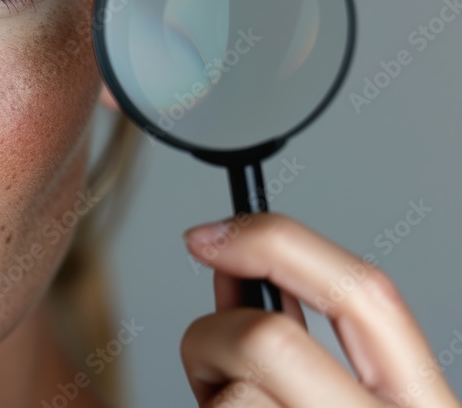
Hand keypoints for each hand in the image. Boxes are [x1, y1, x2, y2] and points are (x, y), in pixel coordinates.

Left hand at [178, 212, 460, 406]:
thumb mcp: (329, 391)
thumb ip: (294, 331)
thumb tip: (231, 262)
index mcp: (420, 401)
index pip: (367, 292)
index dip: (277, 244)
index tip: (209, 235)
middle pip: (269, 337)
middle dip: (214, 338)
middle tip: (210, 367)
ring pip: (231, 386)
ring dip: (208, 393)